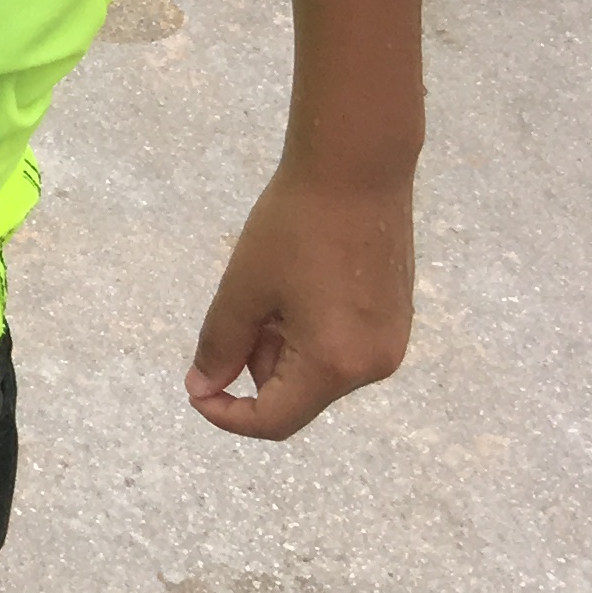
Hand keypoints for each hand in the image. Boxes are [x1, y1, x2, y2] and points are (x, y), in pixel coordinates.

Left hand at [187, 159, 412, 439]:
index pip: (276, 420)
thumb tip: (203, 387)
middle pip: (298, 394)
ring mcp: (390, 344)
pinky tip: (296, 284)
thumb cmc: (293, 228)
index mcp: (336, 365)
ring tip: (268, 287)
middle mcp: (373, 366)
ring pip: (317, 369)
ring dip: (280, 345)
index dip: (229, 415)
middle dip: (254, 364)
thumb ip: (220, 344)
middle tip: (239, 307)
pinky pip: (341, 347)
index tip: (195, 389)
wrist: (357, 172)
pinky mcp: (395, 320)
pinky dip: (308, 332)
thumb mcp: (244, 288)